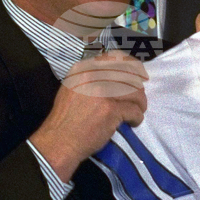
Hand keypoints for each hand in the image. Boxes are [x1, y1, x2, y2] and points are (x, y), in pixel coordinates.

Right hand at [28, 52, 147, 182]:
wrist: (59, 141)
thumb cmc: (66, 118)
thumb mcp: (74, 88)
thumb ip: (93, 78)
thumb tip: (119, 74)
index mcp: (83, 69)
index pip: (116, 58)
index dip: (132, 66)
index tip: (139, 76)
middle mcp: (93, 76)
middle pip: (129, 75)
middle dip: (138, 88)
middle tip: (138, 99)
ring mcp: (103, 92)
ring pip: (136, 92)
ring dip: (140, 103)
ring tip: (136, 111)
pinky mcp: (111, 109)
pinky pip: (135, 110)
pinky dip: (137, 117)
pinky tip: (132, 122)